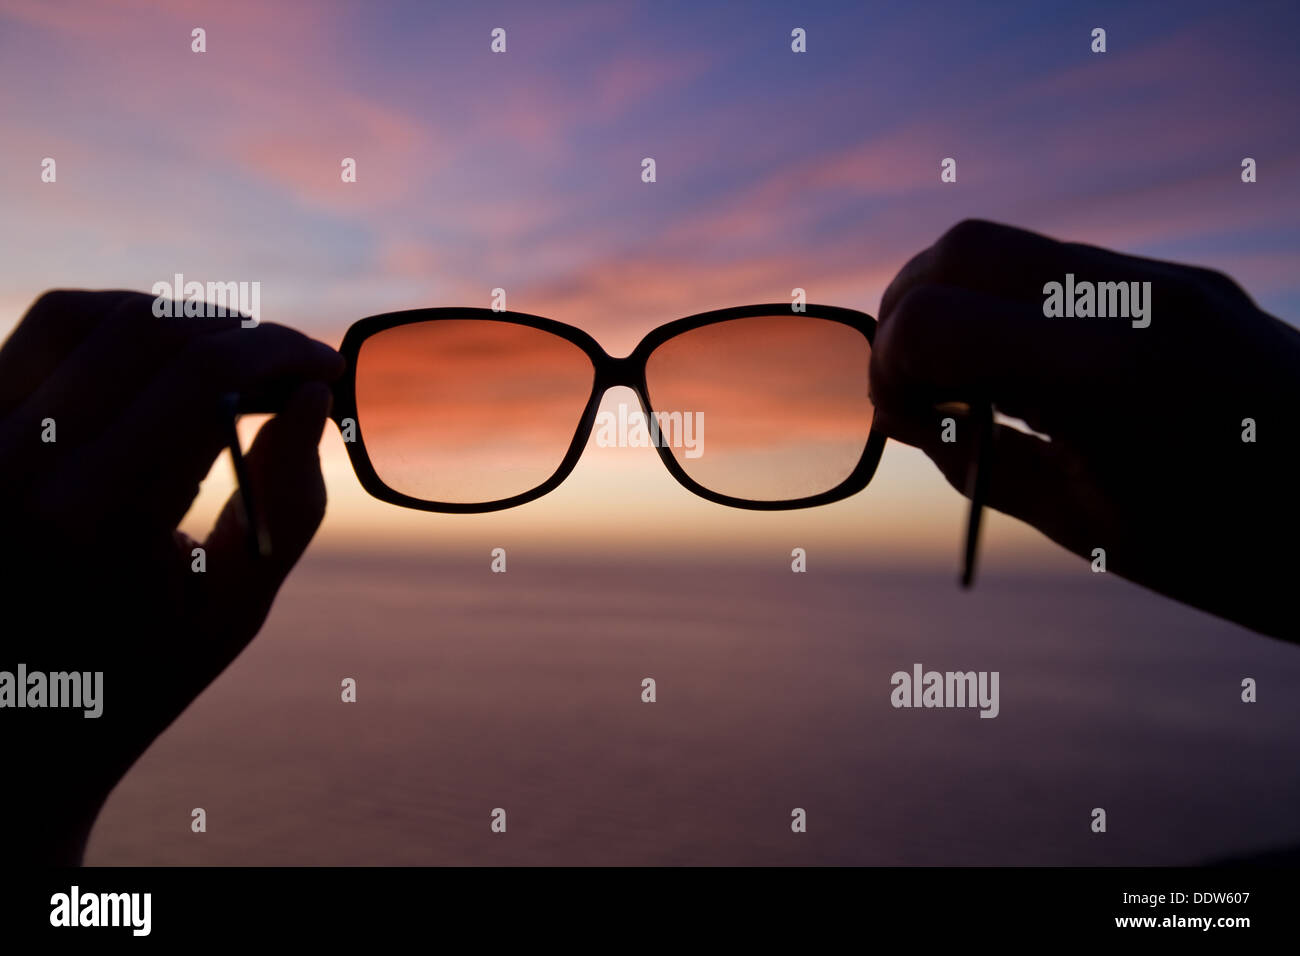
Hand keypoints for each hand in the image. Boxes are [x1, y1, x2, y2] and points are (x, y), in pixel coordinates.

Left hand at [0, 290, 342, 863]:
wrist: (9, 732)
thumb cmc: (136, 677)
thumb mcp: (233, 607)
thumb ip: (287, 499)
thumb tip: (313, 394)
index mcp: (96, 521)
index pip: (204, 378)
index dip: (281, 352)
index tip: (327, 365)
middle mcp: (18, 469)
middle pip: (149, 331)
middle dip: (240, 331)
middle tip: (289, 360)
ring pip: (83, 315)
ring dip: (174, 320)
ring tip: (229, 357)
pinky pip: (37, 339)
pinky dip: (110, 330)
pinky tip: (159, 362)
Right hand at [869, 220, 1299, 640]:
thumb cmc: (1239, 552)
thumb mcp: (1085, 523)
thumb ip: (978, 460)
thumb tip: (910, 416)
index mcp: (1102, 378)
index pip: (931, 319)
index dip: (889, 368)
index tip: (905, 420)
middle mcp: (1132, 301)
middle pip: (959, 247)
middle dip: (910, 312)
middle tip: (920, 387)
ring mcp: (1167, 280)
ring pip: (1012, 245)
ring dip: (964, 301)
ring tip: (973, 380)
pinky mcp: (1187, 281)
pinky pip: (1065, 264)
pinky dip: (1016, 304)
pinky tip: (1032, 371)